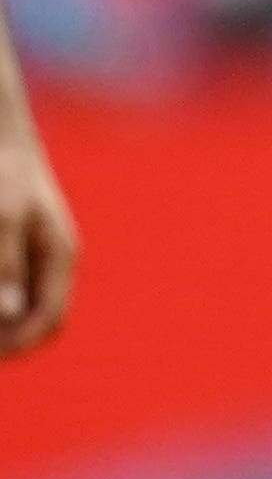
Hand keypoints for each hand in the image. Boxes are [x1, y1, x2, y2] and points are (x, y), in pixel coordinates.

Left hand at [0, 122, 69, 357]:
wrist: (0, 133)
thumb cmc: (2, 172)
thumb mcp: (2, 218)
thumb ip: (5, 265)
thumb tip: (8, 314)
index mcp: (58, 256)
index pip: (50, 320)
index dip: (19, 345)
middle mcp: (50, 261)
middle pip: (36, 318)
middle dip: (6, 336)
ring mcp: (33, 254)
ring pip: (20, 304)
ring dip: (0, 317)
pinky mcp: (15, 246)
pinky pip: (10, 286)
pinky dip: (0, 298)